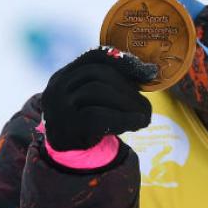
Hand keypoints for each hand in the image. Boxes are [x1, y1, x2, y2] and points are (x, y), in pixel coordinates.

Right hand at [40, 47, 157, 150]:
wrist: (65, 152)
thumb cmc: (86, 121)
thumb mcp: (92, 99)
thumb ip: (111, 84)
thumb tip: (149, 71)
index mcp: (65, 75)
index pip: (94, 56)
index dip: (121, 60)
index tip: (144, 71)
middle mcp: (58, 87)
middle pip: (98, 73)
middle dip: (127, 86)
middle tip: (146, 103)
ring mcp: (59, 106)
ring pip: (98, 90)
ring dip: (127, 102)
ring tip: (143, 114)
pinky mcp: (67, 126)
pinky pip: (98, 116)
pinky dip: (123, 118)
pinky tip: (137, 122)